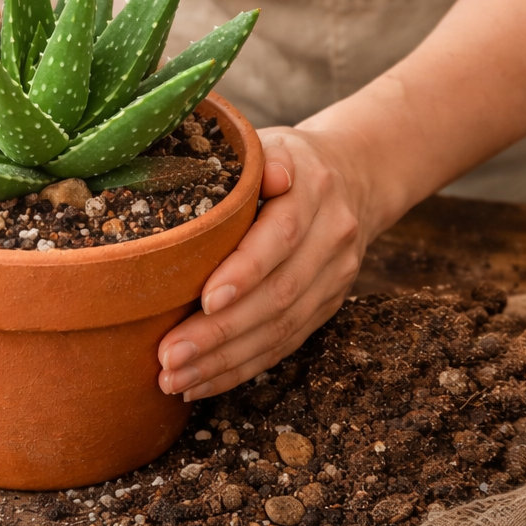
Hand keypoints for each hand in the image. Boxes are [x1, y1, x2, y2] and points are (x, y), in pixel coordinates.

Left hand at [157, 126, 369, 400]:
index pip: (281, 236)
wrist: (356, 174)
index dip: (245, 271)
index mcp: (314, 190)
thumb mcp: (271, 142)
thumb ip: (256, 158)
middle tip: (169, 355)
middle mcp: (331, 238)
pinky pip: (284, 345)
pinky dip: (240, 369)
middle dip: (220, 332)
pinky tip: (200, 384)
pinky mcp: (326, 306)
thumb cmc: (286, 157)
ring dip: (224, 361)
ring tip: (173, 380)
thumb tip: (265, 173)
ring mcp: (333, 278)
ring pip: (281, 329)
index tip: (205, 299)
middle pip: (278, 295)